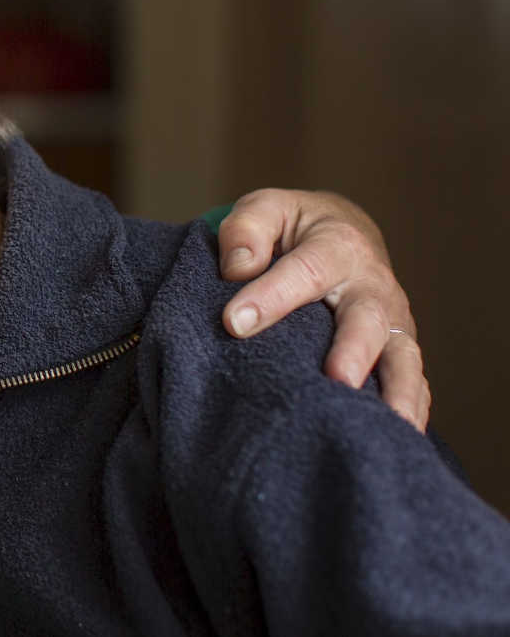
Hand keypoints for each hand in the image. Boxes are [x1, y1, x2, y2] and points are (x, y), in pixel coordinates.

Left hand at [217, 188, 428, 431]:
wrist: (342, 234)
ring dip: (396, 392)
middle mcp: (372, 287)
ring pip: (403, 358)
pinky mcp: (397, 352)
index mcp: (337, 247)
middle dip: (353, 350)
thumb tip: (238, 267)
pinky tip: (397, 437)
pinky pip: (413, 383)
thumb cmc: (293, 228)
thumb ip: (247, 229)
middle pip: (367, 320)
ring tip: (385, 425)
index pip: (304, 271)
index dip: (271, 297)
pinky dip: (411, 410)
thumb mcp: (265, 209)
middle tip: (336, 379)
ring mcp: (391, 323)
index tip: (234, 323)